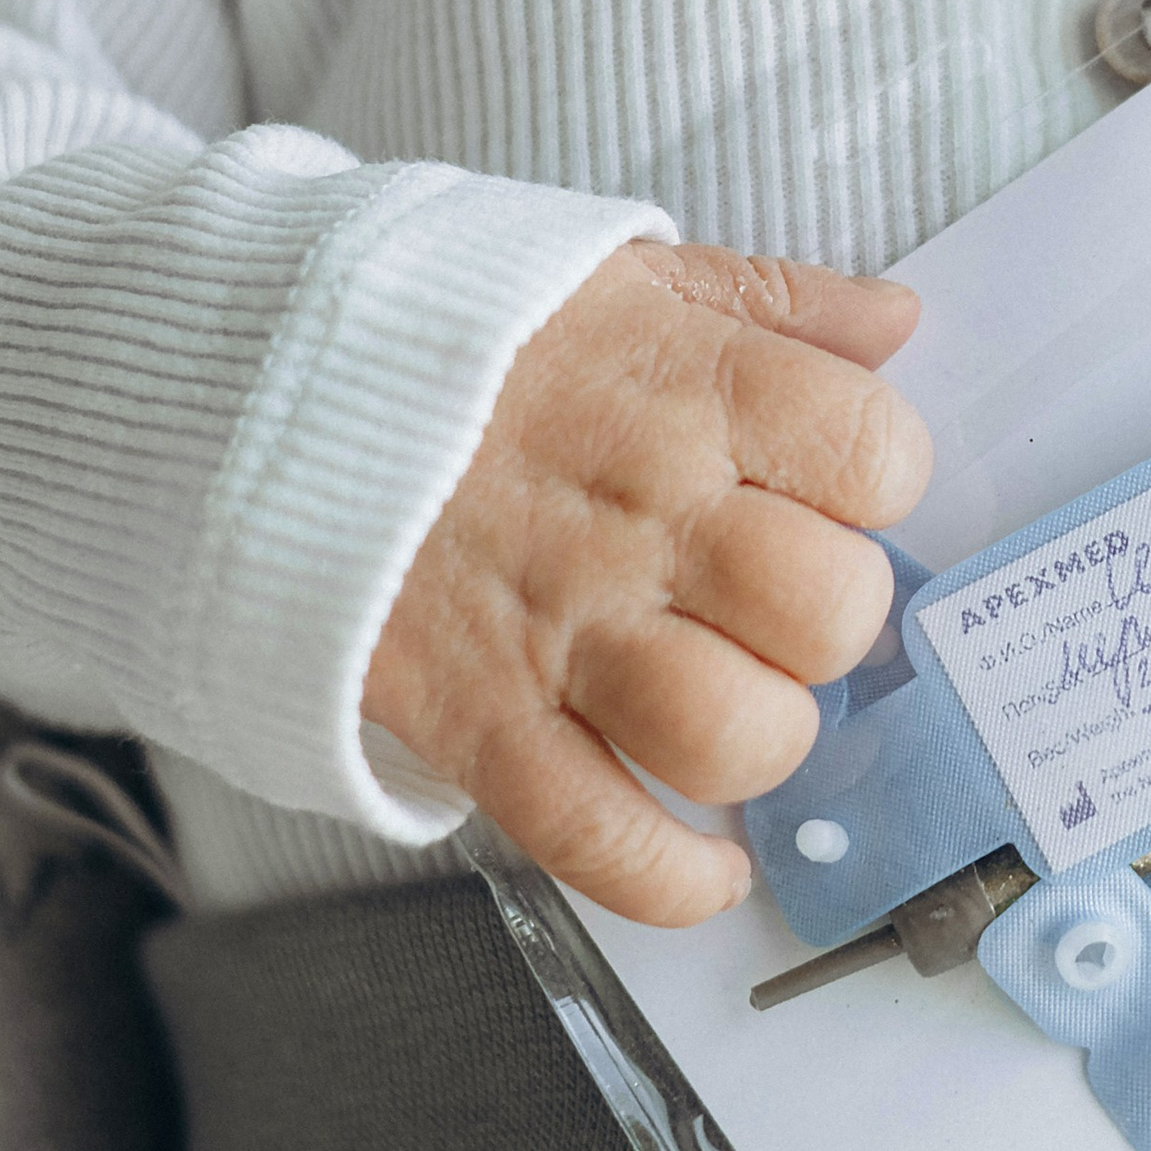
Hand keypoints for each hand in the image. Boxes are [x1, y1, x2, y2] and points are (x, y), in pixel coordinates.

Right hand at [364, 241, 927, 924]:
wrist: (254, 382)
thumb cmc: (456, 333)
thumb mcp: (625, 270)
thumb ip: (773, 299)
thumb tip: (896, 322)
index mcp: (689, 384)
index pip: (874, 452)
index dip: (877, 483)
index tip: (836, 492)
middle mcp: (639, 509)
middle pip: (825, 608)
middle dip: (830, 623)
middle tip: (782, 610)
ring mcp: (555, 623)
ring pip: (734, 734)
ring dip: (761, 740)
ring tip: (737, 708)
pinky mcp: (477, 718)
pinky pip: (603, 839)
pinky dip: (674, 880)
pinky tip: (707, 863)